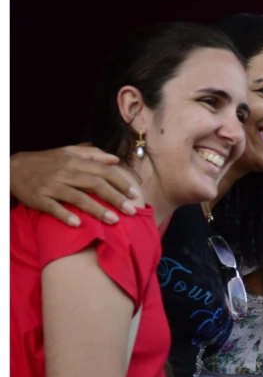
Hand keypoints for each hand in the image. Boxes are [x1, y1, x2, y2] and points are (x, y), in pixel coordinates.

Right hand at [10, 146, 138, 226]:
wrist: (13, 168)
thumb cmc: (46, 162)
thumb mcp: (68, 152)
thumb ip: (93, 154)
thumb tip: (115, 159)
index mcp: (75, 161)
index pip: (103, 171)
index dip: (120, 183)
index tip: (134, 194)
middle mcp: (66, 172)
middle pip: (95, 185)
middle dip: (116, 198)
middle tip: (132, 211)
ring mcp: (52, 185)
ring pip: (78, 197)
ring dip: (97, 210)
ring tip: (114, 221)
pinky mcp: (39, 198)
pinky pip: (53, 208)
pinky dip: (65, 215)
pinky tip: (77, 224)